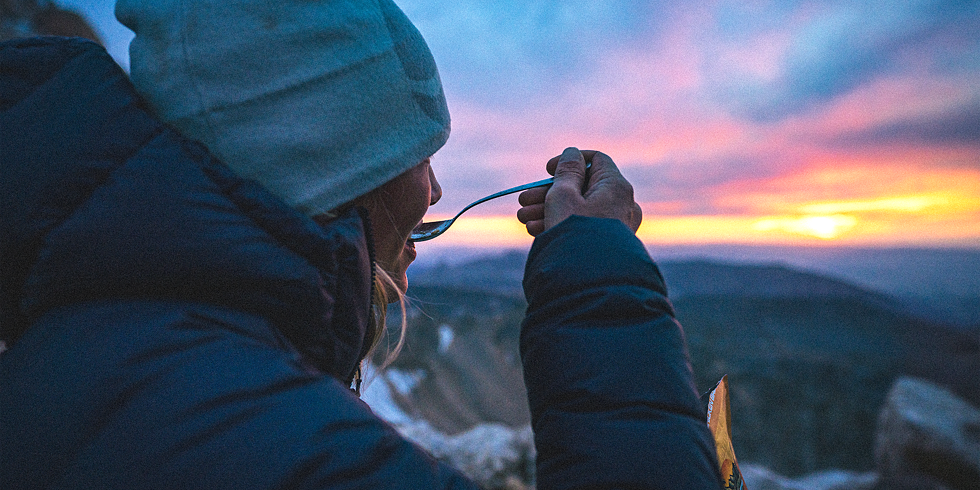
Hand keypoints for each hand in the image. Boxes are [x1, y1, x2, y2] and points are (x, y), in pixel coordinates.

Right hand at [517, 147, 641, 235]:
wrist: (590, 282)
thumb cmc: (575, 233)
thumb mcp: (563, 195)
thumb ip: (566, 172)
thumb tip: (573, 154)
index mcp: (616, 186)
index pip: (595, 160)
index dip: (569, 161)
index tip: (547, 170)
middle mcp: (621, 204)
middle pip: (582, 187)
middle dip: (548, 192)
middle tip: (523, 200)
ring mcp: (615, 226)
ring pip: (579, 209)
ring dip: (548, 210)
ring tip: (523, 219)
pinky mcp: (606, 244)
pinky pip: (583, 227)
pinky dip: (561, 225)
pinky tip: (535, 231)